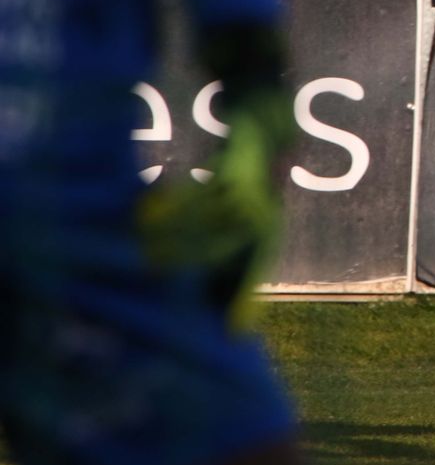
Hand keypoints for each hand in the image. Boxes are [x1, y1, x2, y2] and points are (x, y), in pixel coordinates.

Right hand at [136, 87, 293, 330]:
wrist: (263, 132)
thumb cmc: (243, 184)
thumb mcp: (238, 217)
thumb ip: (222, 248)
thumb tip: (195, 282)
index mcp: (266, 237)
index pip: (254, 276)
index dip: (242, 302)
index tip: (233, 332)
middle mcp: (263, 222)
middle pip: (217, 254)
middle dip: (180, 263)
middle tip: (147, 269)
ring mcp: (251, 199)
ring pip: (204, 226)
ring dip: (168, 232)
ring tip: (139, 237)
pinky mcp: (236, 177)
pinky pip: (198, 197)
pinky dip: (172, 202)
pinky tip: (150, 202)